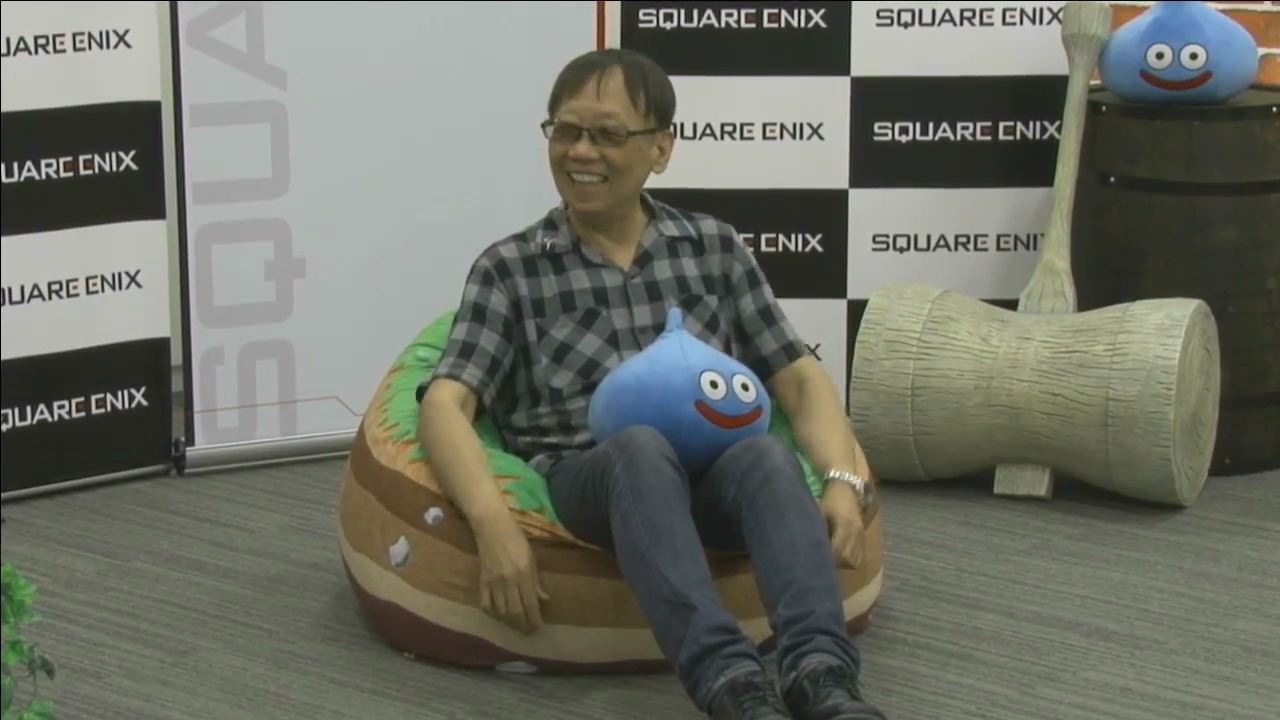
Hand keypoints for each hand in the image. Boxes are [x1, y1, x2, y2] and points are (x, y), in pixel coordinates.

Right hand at [473, 513, 549, 633]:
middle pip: (515, 612)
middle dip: (523, 625)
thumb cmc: (516, 540)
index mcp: (523, 575)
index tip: (539, 628)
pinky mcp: (482, 582)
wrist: (492, 527)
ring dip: (510, 622)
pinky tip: (499, 615)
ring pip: (501, 612)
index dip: (535, 619)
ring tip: (517, 626)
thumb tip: (544, 600)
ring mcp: (493, 583)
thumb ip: (536, 582)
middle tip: (529, 631)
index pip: (530, 604)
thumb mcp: (532, 558)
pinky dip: (492, 614)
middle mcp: (508, 582)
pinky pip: (485, 604)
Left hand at [819, 481, 865, 569]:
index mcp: (844, 525)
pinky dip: (850, 561)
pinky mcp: (864, 538)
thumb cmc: (830, 499)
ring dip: (842, 564)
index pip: (837, 551)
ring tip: (831, 559)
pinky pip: (860, 558)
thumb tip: (805, 545)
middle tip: (822, 559)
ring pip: (854, 561)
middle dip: (834, 563)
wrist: (847, 488)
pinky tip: (840, 557)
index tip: (816, 558)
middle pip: (847, 559)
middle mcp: (856, 533)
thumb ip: (815, 528)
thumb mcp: (819, 511)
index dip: (827, 558)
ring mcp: (862, 536)